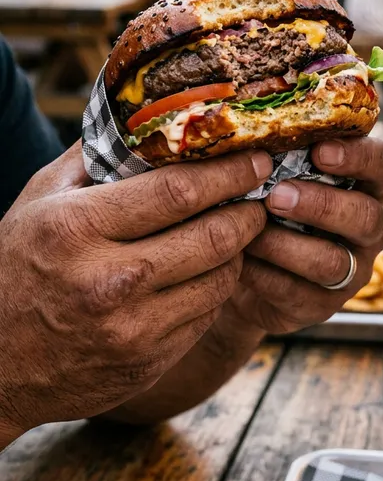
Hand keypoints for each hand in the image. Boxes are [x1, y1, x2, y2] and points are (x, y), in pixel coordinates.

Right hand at [0, 144, 270, 440]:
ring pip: (221, 278)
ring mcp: (131, 329)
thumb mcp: (38, 200)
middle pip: (214, 236)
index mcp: (78, 228)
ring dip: (240, 250)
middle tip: (259, 195)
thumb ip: (93, 156)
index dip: (230, 173)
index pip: (180, 192)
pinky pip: (207, 315)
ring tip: (238, 230)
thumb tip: (146, 117)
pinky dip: (218, 286)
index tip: (257, 160)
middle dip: (249, 211)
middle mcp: (108, 281)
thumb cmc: (15, 269)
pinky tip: (212, 269)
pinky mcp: (147, 362)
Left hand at [226, 138, 382, 334]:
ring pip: (334, 261)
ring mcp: (352, 269)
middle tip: (277, 194)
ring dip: (289, 245)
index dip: (358, 157)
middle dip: (321, 204)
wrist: (243, 265)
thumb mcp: (278, 171)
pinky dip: (266, 276)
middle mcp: (370, 226)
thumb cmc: (267, 201)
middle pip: (365, 216)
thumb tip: (249, 126)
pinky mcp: (325, 304)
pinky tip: (240, 261)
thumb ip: (280, 151)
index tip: (320, 151)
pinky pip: (301, 294)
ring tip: (252, 232)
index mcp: (366, 183)